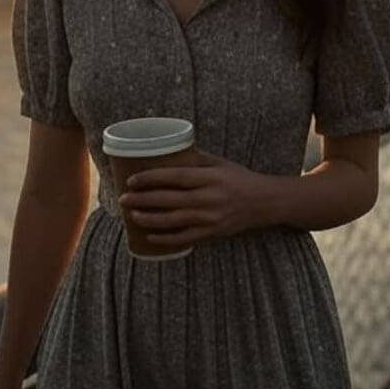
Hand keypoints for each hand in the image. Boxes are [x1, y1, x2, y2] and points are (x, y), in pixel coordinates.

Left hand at [117, 148, 272, 249]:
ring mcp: (211, 218)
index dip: (151, 178)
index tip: (132, 179)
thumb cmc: (240, 179)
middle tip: (123, 198)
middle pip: (169, 200)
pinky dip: (165, 238)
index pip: (175, 177)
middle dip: (143, 199)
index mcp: (210, 178)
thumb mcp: (220, 163)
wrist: (266, 202)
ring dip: (149, 219)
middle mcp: (209, 198)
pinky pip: (184, 238)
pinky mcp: (213, 233)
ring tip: (132, 214)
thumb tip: (168, 150)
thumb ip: (196, 158)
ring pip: (173, 221)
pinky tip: (150, 236)